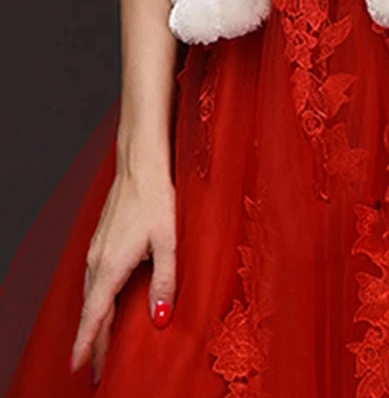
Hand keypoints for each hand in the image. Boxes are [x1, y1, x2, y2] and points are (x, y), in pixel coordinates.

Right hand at [69, 166, 175, 383]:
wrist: (140, 162)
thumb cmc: (156, 196)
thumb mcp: (168, 241)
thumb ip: (165, 282)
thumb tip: (160, 318)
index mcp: (110, 265)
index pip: (95, 315)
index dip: (87, 342)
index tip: (77, 365)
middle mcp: (97, 260)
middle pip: (92, 310)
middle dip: (93, 340)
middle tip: (95, 368)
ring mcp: (96, 249)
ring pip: (92, 294)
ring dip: (95, 320)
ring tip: (100, 344)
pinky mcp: (101, 240)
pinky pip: (95, 279)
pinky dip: (97, 300)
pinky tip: (107, 304)